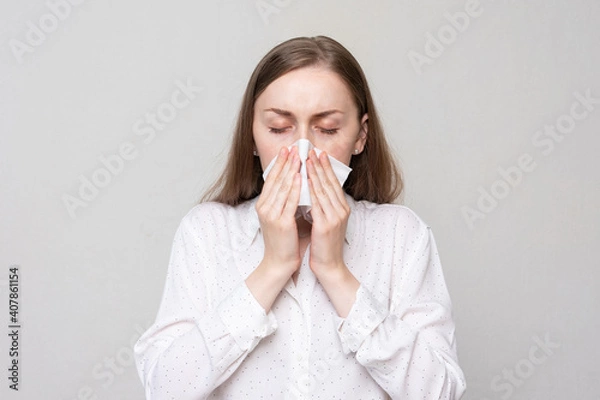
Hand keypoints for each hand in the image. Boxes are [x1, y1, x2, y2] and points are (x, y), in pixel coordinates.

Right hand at [256, 146, 301, 272]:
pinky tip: (301, 177)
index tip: (286, 150)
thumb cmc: (284, 241)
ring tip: (299, 157)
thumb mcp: (281, 216)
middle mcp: (265, 207)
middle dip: (285, 162)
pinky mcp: (281, 222)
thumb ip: (285, 201)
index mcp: (263, 205)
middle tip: (293, 147)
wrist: (279, 263)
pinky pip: (289, 201)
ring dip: (292, 170)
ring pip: (283, 187)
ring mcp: (271, 214)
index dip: (279, 163)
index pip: (271, 179)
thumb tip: (295, 183)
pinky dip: (296, 187)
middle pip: (276, 180)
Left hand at [306, 149, 349, 272]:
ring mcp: (335, 217)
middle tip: (311, 150)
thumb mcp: (326, 221)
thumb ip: (322, 206)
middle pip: (329, 182)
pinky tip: (304, 180)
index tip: (318, 153)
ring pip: (323, 190)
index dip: (326, 167)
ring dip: (314, 173)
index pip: (333, 183)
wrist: (329, 266)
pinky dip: (310, 189)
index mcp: (342, 208)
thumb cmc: (324, 245)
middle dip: (320, 165)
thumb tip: (313, 190)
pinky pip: (317, 203)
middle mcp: (341, 210)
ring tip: (306, 159)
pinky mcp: (326, 225)